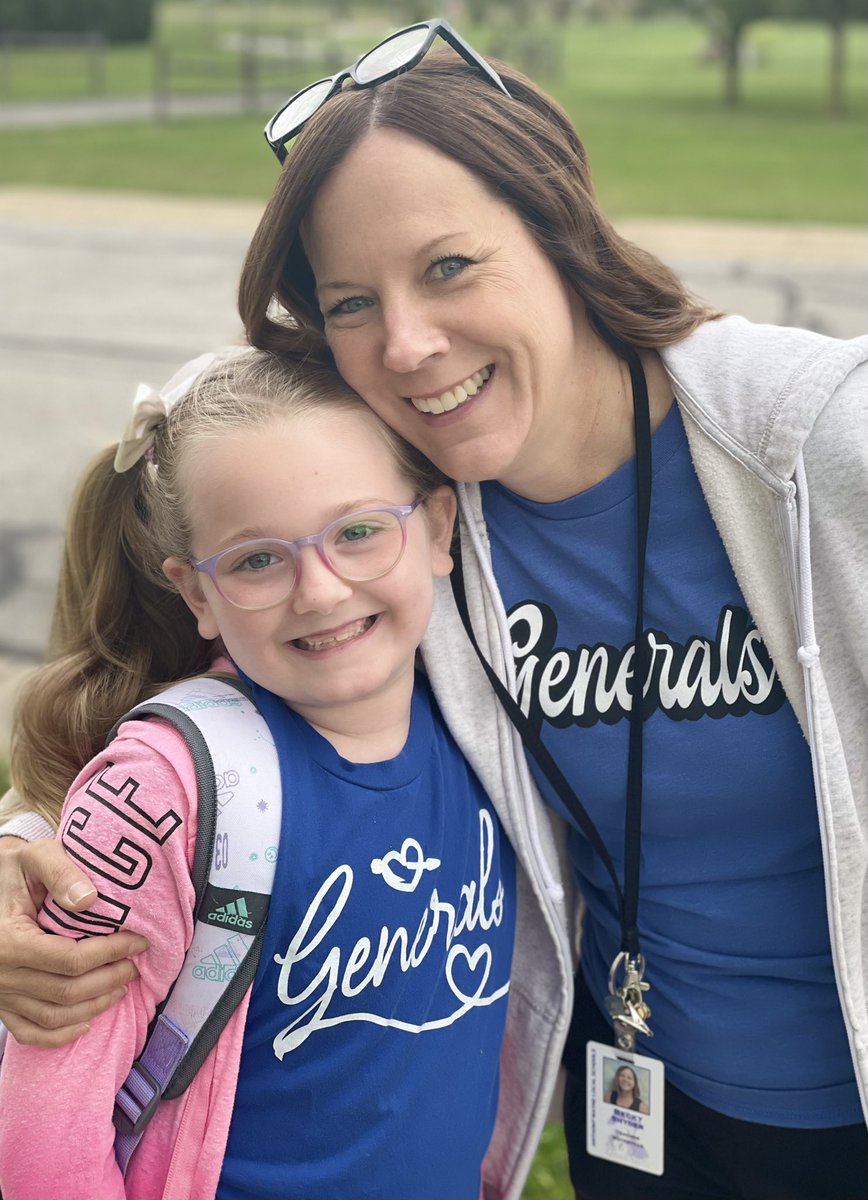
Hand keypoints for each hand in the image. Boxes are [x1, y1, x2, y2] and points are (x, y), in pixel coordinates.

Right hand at [0, 837, 148, 1046]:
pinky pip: (29, 1032)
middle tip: (134, 966)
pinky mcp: (0, 1003)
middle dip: (109, 980)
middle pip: (66, 991)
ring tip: (121, 987)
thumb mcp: (36, 857)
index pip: (70, 959)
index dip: (111, 953)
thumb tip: (89, 900)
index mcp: (8, 941)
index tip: (139, 941)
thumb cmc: (14, 869)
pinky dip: (59, 1035)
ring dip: (93, 1006)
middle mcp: (1, 974)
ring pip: (53, 1016)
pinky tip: (86, 1023)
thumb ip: (62, 873)